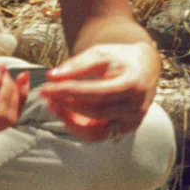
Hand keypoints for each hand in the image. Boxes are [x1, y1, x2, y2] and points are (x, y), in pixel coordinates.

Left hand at [40, 42, 159, 142]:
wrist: (144, 68)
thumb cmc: (120, 58)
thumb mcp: (100, 54)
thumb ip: (76, 66)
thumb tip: (51, 77)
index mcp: (133, 85)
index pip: (97, 93)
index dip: (70, 91)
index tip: (47, 86)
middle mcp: (135, 108)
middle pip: (95, 112)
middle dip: (66, 104)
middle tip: (45, 92)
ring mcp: (131, 122)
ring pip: (94, 131)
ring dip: (69, 119)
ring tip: (52, 103)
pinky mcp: (123, 130)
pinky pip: (96, 135)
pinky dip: (78, 127)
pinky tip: (64, 112)